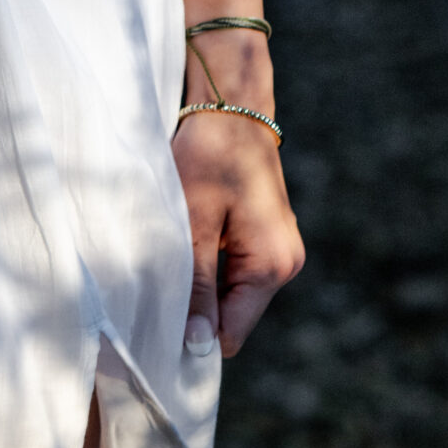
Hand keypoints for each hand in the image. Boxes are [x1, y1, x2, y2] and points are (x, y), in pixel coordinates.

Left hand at [173, 107, 303, 356]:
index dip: (196, 332)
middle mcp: (286, 263)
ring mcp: (281, 247)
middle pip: (233, 312)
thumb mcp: (194, 222)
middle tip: (164, 269)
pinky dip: (213, 259)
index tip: (161, 316)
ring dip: (204, 276)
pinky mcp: (269, 233)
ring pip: (233, 289)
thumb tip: (198, 344)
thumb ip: (198, 285)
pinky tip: (194, 231)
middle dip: (199, 301)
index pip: (231, 331)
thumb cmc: (209, 156)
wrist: (230, 103)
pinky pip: (237, 266)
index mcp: (273, 266)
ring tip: (179, 242)